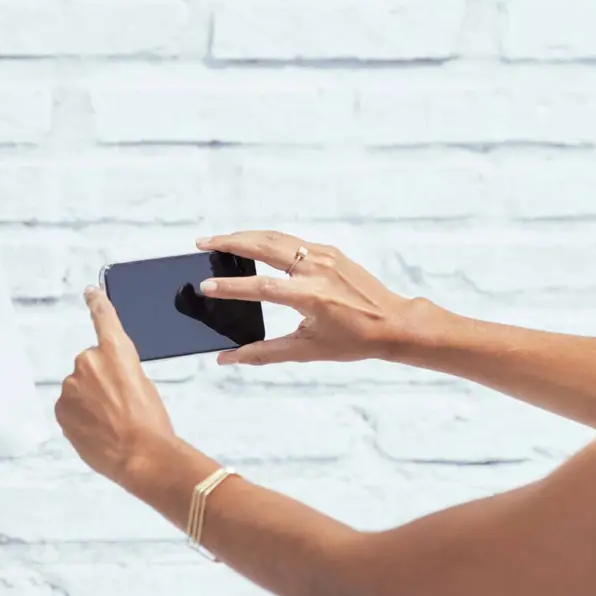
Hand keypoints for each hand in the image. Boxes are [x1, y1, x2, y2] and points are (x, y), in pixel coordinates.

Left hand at [56, 287, 177, 483]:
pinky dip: (80, 417)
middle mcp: (89, 362)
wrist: (140, 455)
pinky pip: (69, 408)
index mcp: (116, 351)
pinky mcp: (61, 408)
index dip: (97, 303)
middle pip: (90, 365)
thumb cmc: (150, 422)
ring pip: (78, 389)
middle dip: (100, 381)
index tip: (90, 291)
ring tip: (110, 422)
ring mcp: (71, 386)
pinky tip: (97, 430)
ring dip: (89, 401)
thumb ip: (120, 372)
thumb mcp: (143, 385)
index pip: (104, 318)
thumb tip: (106, 382)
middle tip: (119, 405)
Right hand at [197, 231, 416, 365]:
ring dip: (247, 236)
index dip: (231, 288)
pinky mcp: (330, 252)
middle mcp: (316, 271)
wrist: (392, 323)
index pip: (261, 287)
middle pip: (264, 246)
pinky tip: (253, 244)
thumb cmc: (352, 341)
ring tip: (221, 240)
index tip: (206, 285)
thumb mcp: (306, 351)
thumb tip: (227, 359)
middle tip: (203, 243)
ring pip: (277, 238)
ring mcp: (324, 257)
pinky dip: (269, 240)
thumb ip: (263, 353)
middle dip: (230, 242)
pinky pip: (293, 242)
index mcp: (310, 297)